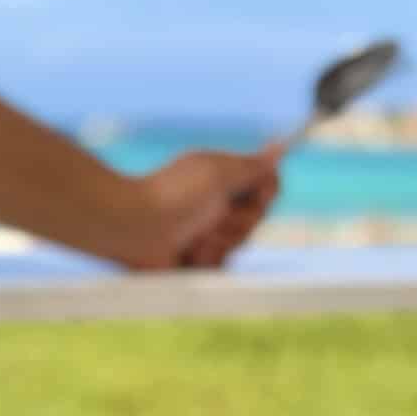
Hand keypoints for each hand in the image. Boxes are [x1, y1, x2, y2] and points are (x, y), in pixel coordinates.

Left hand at [115, 146, 281, 270]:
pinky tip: (185, 252)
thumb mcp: (218, 172)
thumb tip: (279, 149)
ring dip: (219, 240)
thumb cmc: (175, 194)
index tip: (258, 192)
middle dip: (238, 221)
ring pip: (239, 244)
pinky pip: (221, 265)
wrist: (137, 228)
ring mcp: (209, 233)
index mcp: (224, 179)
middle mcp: (219, 205)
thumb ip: (252, 165)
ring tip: (193, 236)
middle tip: (213, 215)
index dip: (265, 192)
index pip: (267, 186)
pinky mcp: (198, 260)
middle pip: (257, 218)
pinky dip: (205, 258)